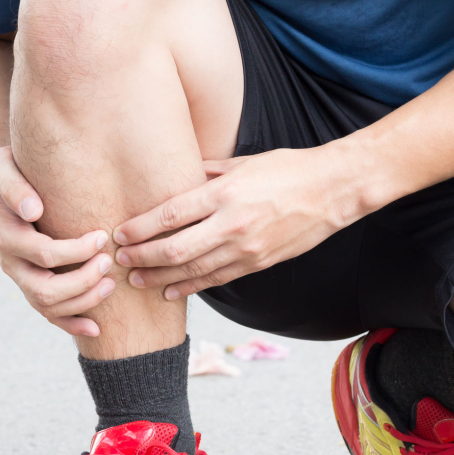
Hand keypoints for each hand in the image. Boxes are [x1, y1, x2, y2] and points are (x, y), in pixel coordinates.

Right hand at [0, 146, 113, 336]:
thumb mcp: (1, 167)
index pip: (43, 254)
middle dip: (82, 281)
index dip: (75, 251)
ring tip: (110, 284)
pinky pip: (49, 314)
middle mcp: (10, 263)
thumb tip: (33, 211)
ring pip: (48, 306)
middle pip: (45, 290)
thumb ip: (14, 186)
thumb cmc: (6, 171)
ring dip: (82, 301)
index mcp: (6, 235)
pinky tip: (96, 328)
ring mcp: (20, 278)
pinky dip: (72, 324)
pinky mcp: (30, 284)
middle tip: (109, 263)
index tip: (101, 237)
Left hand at [113, 147, 367, 298]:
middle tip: (119, 262)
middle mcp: (231, 224)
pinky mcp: (258, 263)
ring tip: (137, 281)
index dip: (139, 229)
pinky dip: (191, 288)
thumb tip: (178, 176)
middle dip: (142, 258)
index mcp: (224, 194)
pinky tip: (171, 292)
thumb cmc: (288, 169)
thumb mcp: (243, 162)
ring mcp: (246, 248)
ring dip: (160, 279)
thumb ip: (208, 173)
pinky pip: (217, 280)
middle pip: (174, 250)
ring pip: (193, 271)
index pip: (169, 216)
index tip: (119, 234)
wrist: (334, 190)